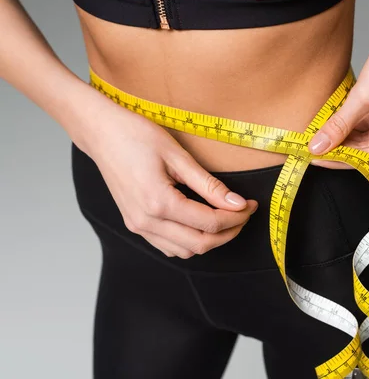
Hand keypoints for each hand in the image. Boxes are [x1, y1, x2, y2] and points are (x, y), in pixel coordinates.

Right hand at [76, 95, 257, 258]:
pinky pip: (167, 246)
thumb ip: (209, 185)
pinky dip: (189, 241)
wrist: (101, 133)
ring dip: (209, 240)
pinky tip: (200, 223)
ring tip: (226, 218)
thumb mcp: (178, 156)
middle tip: (244, 214)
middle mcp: (146, 221)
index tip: (251, 205)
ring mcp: (137, 226)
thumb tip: (237, 203)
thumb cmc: (136, 136)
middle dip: (229, 232)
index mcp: (159, 203)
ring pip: (184, 251)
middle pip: (200, 244)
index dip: (236, 217)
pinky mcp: (134, 224)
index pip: (210, 223)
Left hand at [308, 17, 368, 168]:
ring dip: (342, 136)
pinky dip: (349, 124)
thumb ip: (340, 125)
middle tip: (309, 147)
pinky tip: (329, 123)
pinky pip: (367, 125)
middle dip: (340, 147)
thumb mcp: (365, 96)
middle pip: (368, 151)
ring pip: (365, 139)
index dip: (340, 159)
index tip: (313, 158)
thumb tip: (317, 146)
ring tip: (316, 135)